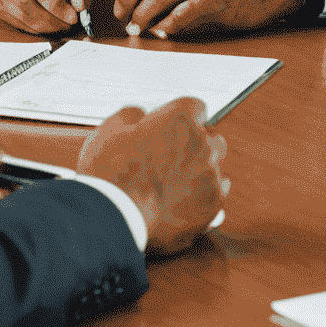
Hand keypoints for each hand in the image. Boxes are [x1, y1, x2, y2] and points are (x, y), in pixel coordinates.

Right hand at [0, 0, 90, 33]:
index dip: (54, 2)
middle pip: (24, 1)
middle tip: (70, 24)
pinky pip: (16, 22)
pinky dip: (35, 28)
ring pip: (20, 15)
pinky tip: (49, 25)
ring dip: (45, 26)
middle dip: (51, 18)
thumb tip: (79, 6)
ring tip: (63, 26)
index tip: (73, 15)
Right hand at [77, 97, 227, 256]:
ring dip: (198, 170)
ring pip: (214, 167)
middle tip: (167, 158)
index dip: (179, 117)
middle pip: (209, 136)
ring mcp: (211, 178)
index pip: (196, 107)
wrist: (112, 219)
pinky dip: (201, 197)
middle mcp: (203, 145)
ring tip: (171, 184)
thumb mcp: (111, 128)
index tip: (169, 128)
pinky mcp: (212, 207)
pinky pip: (216, 195)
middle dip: (192, 143)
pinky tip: (178, 201)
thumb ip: (134, 114)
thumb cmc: (109, 173)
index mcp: (182, 120)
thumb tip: (142, 116)